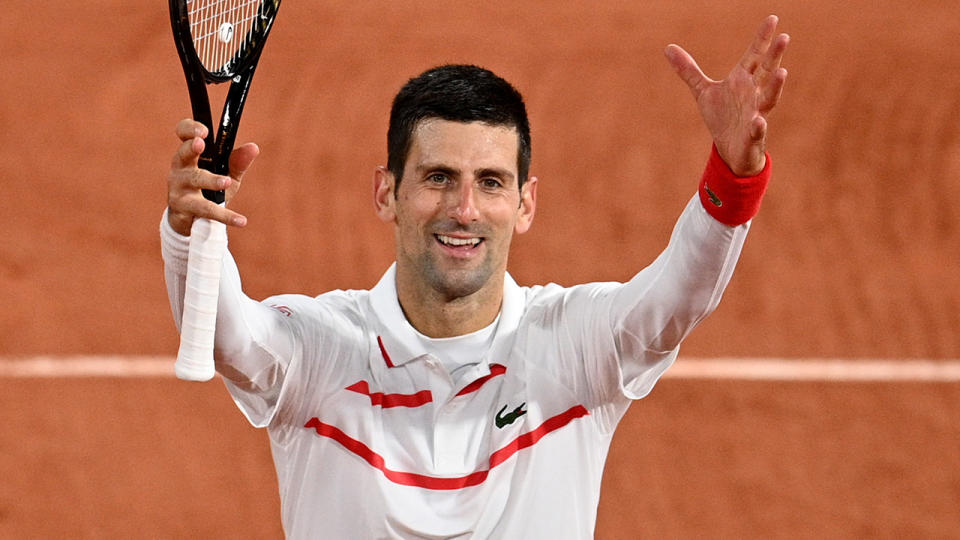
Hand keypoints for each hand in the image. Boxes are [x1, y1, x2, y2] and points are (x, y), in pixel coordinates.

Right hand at [166, 118, 259, 235]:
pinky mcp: (184, 209)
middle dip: (190, 148)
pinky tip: (242, 221)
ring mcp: (179, 189)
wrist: (191, 221)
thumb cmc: (208, 190)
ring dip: (211, 180)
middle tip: (200, 144)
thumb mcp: (226, 174)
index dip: (190, 129)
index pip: (183, 135)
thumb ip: (238, 162)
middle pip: (183, 154)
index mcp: (189, 155)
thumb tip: (253, 147)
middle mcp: (180, 169)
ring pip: (195, 181)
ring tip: (227, 182)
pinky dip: (225, 216)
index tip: (203, 131)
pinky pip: (207, 211)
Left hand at [665, 15, 788, 175]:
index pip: (754, 56)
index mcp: (742, 81)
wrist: (729, 150)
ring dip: (775, 86)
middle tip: (784, 37)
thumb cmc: (722, 117)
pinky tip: (759, 121)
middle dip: (775, 56)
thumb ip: (688, 70)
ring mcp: (756, 114)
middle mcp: (753, 94)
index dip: (762, 39)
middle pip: (767, 72)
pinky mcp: (752, 136)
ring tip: (783, 72)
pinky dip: (758, 126)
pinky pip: (757, 130)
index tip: (772, 18)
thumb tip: (668, 48)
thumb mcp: (703, 92)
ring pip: (769, 99)